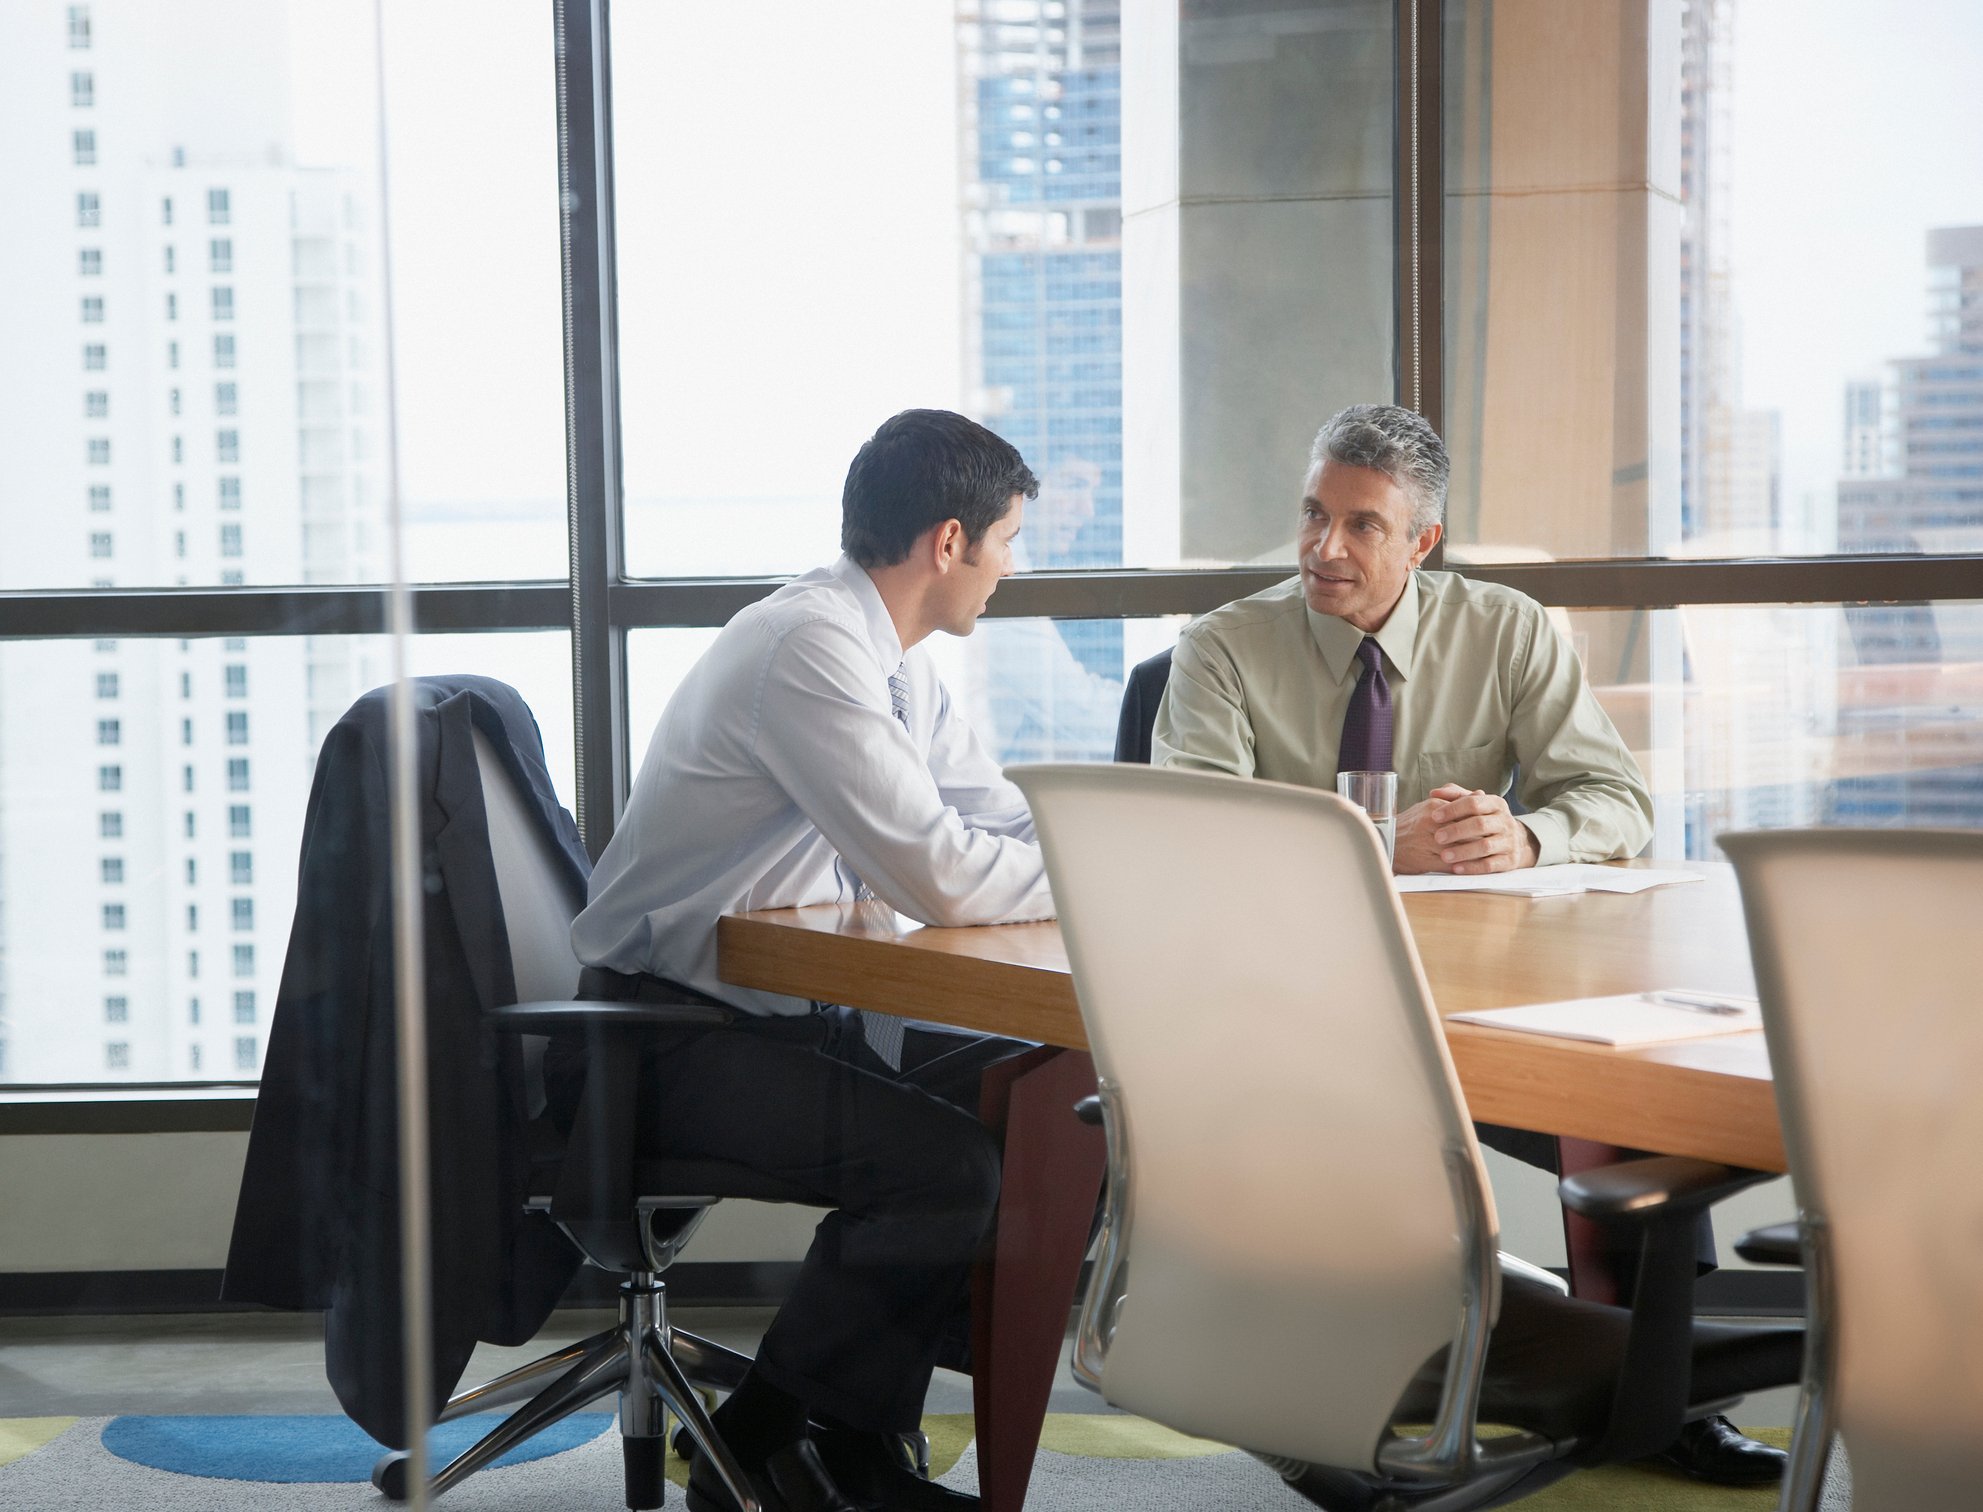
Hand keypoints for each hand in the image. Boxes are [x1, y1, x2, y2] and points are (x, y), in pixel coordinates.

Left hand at [1392, 783, 1539, 874]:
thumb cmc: (1483, 819)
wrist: (1512, 841)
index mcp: (1496, 804)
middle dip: (1456, 831)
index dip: (1453, 809)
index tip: (1434, 816)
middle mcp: (1506, 821)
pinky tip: (1456, 869)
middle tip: (1437, 837)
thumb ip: (1453, 796)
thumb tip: (1434, 793)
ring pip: (1485, 846)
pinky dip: (1472, 867)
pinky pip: (1490, 865)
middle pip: (1480, 824)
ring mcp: (1510, 841)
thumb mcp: (1473, 804)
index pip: (1473, 803)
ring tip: (1444, 856)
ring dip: (1463, 851)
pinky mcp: (1510, 860)